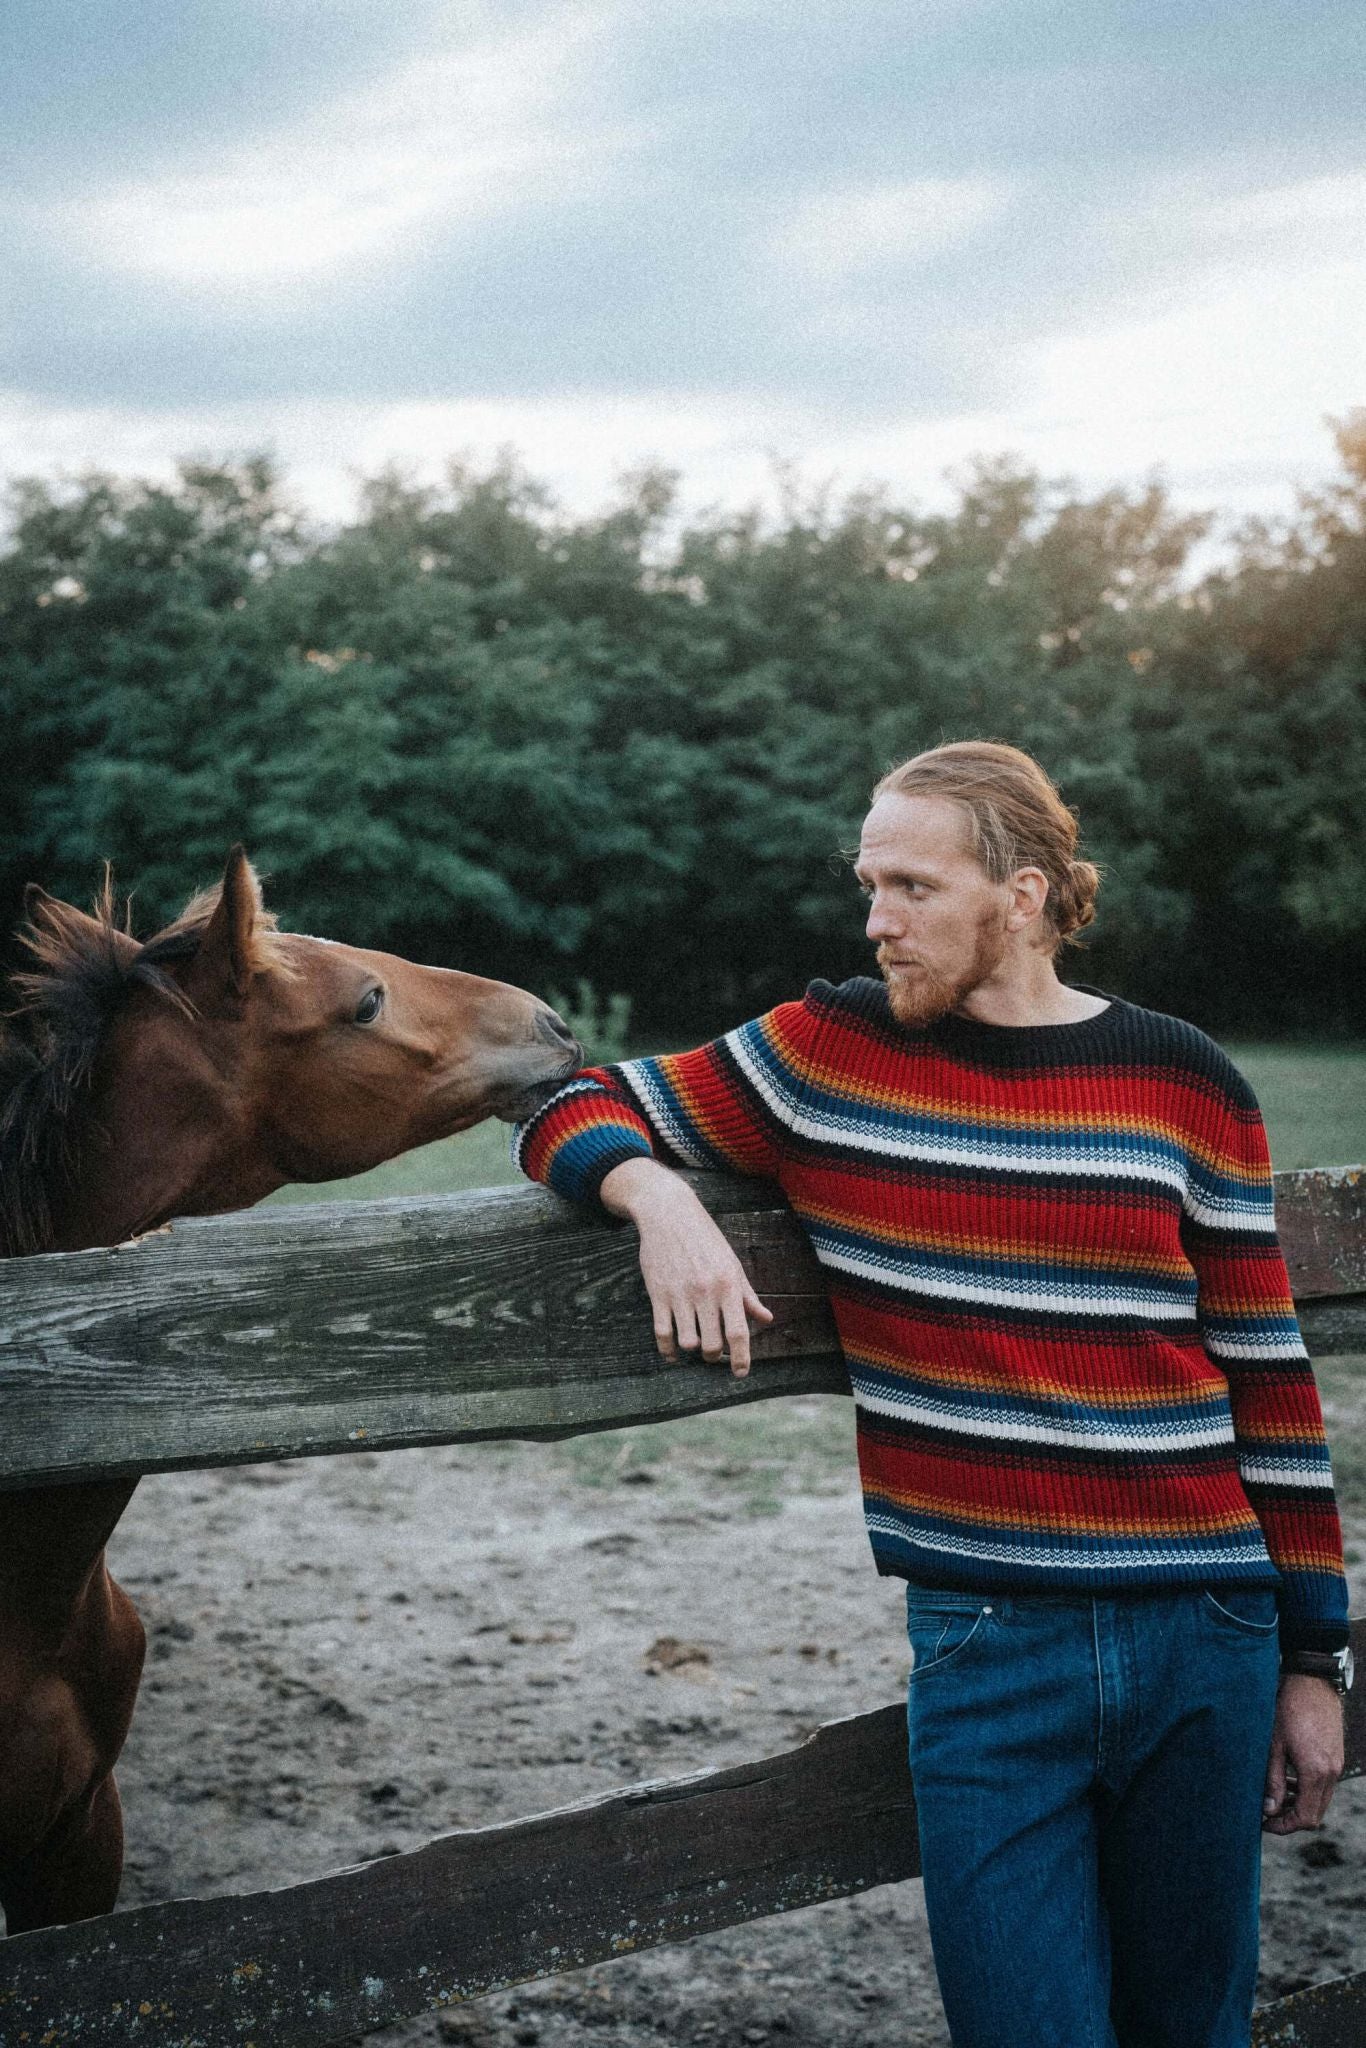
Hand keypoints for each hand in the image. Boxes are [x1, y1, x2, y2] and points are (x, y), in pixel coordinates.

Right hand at [600, 1160, 774, 1377]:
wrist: (669, 1214)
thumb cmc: (705, 1239)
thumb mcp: (732, 1264)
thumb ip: (748, 1295)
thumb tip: (766, 1318)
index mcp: (729, 1285)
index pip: (738, 1331)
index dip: (741, 1358)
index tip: (740, 1374)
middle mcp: (706, 1292)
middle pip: (712, 1344)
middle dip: (714, 1356)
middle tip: (713, 1352)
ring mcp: (680, 1294)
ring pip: (687, 1343)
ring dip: (692, 1350)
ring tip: (694, 1344)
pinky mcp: (657, 1294)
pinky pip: (662, 1334)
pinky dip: (668, 1351)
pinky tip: (673, 1353)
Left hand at [1262, 1674, 1343, 1832]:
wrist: (1311, 1682)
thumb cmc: (1287, 1709)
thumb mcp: (1273, 1745)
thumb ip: (1273, 1780)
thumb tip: (1269, 1809)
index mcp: (1316, 1773)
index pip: (1306, 1818)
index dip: (1284, 1826)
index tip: (1264, 1823)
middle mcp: (1331, 1773)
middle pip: (1315, 1813)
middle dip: (1291, 1818)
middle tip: (1267, 1813)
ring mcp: (1336, 1764)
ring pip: (1320, 1800)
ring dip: (1299, 1804)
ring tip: (1275, 1797)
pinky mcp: (1336, 1755)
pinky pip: (1324, 1784)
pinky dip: (1308, 1789)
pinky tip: (1290, 1779)